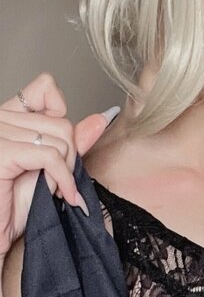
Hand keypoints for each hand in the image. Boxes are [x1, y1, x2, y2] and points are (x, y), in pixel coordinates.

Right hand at [0, 73, 119, 258]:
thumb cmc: (12, 208)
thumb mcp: (49, 170)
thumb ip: (70, 143)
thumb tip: (100, 119)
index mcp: (7, 118)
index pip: (44, 88)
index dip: (62, 116)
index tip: (60, 152)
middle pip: (61, 121)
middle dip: (69, 157)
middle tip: (60, 182)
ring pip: (60, 139)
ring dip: (66, 171)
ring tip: (55, 190)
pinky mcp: (2, 152)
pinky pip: (50, 156)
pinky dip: (64, 179)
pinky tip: (62, 196)